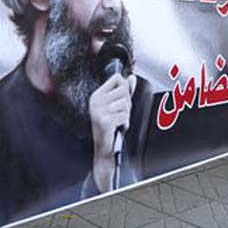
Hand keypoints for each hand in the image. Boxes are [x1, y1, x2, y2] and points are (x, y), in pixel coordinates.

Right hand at [89, 73, 136, 191]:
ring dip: (126, 115)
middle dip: (127, 103)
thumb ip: (125, 91)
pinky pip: (124, 116)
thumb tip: (132, 77)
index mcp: (97, 95)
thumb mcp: (117, 106)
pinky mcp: (104, 121)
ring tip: (119, 122)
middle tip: (120, 114)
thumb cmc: (111, 128)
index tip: (122, 100)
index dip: (125, 88)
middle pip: (123, 90)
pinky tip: (118, 128)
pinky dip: (125, 123)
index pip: (117, 78)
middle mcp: (96, 101)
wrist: (105, 149)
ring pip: (125, 104)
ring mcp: (99, 111)